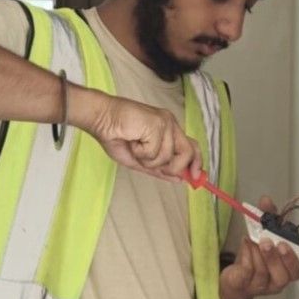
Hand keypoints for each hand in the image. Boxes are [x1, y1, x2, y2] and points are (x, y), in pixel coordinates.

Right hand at [86, 92, 201, 180]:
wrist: (101, 119)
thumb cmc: (116, 135)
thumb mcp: (140, 159)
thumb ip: (159, 168)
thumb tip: (179, 179)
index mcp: (168, 129)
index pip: (192, 146)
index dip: (197, 163)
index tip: (196, 178)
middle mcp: (170, 124)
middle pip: (188, 152)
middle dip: (175, 167)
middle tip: (154, 166)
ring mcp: (165, 123)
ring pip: (168, 156)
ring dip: (147, 159)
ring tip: (134, 146)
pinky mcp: (157, 124)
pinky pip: (155, 152)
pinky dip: (140, 152)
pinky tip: (132, 141)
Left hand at [219, 196, 298, 298]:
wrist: (235, 278)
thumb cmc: (255, 256)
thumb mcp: (263, 235)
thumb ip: (268, 218)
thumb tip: (266, 200)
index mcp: (286, 271)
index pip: (296, 271)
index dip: (292, 258)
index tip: (284, 242)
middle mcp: (276, 282)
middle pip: (281, 276)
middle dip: (274, 257)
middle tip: (266, 241)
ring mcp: (260, 286)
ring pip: (262, 271)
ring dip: (256, 252)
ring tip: (252, 239)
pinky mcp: (243, 284)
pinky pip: (247, 272)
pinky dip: (246, 255)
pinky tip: (245, 243)